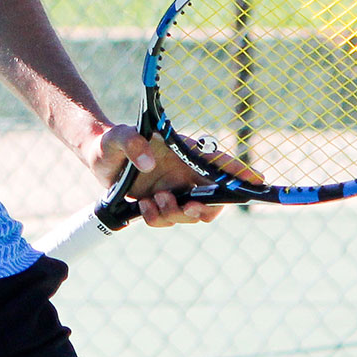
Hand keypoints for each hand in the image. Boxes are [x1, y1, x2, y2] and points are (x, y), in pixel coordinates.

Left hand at [84, 126, 253, 227]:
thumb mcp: (119, 136)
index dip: (241, 173)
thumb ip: (132, 143)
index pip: (219, 164)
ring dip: (175, 214)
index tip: (258, 181)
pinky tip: (144, 206)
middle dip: (206, 209)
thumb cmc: (113, 139)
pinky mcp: (159, 203)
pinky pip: (167, 220)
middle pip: (213, 199)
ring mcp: (174, 190)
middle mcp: (184, 174)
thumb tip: (148, 163)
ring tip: (155, 199)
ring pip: (190, 215)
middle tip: (188, 206)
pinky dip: (157, 218)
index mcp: (185, 153)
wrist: (97, 155)